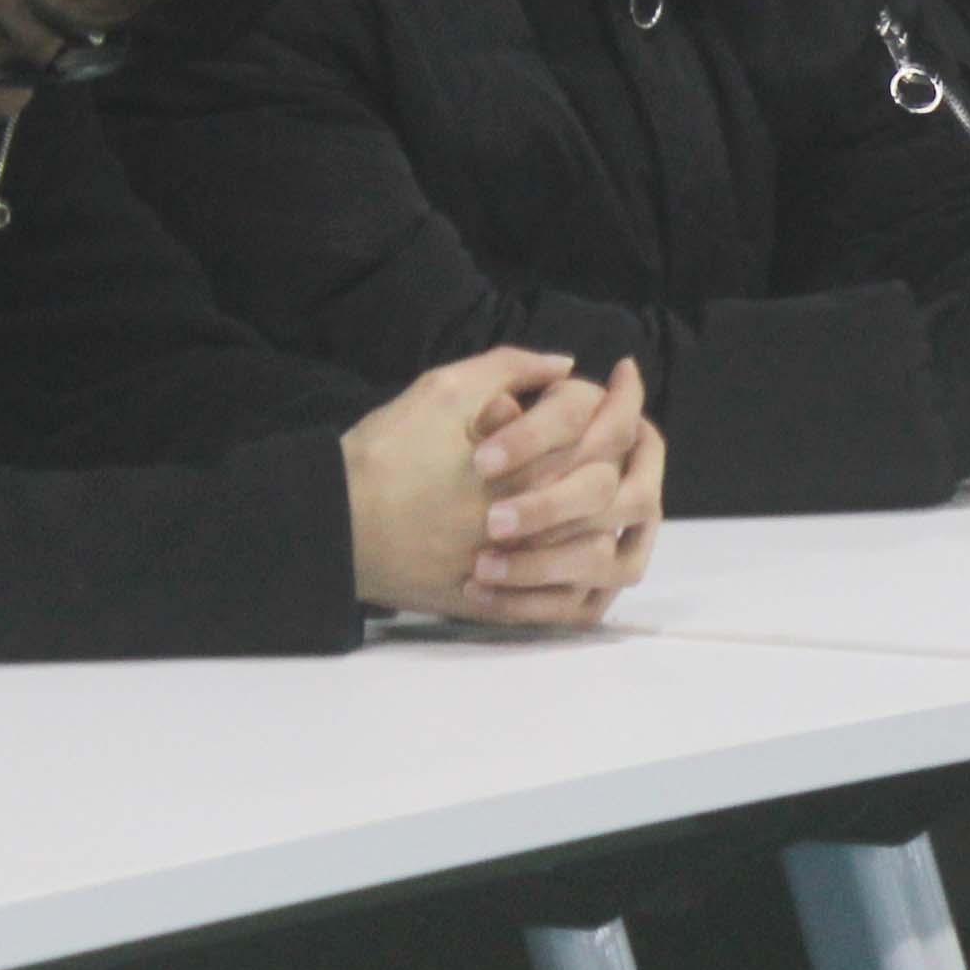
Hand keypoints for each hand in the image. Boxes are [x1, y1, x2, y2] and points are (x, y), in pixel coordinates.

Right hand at [346, 350, 656, 629]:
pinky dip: (587, 579)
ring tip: (616, 488)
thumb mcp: (443, 389)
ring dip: (616, 516)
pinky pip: (568, 604)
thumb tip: (564, 365)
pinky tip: (588, 550)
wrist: (335, 523)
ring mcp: (518, 565)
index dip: (621, 395)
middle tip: (633, 429)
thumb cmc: (386, 452)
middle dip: (632, 451)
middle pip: (608, 486)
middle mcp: (529, 515)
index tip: (622, 379)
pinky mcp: (501, 602)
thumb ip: (508, 369)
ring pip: (600, 550)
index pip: (599, 425)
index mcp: (523, 460)